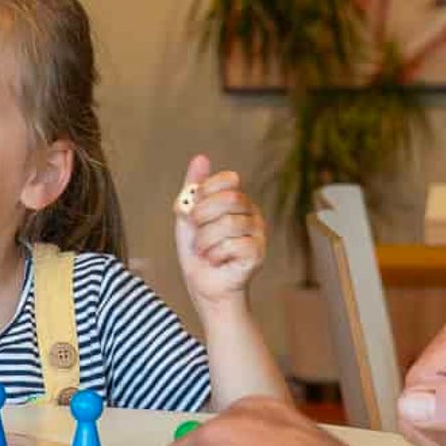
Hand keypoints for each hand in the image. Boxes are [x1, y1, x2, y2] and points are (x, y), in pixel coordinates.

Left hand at [173, 154, 265, 307]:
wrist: (204, 287)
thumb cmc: (198, 252)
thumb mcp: (188, 216)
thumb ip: (192, 188)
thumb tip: (200, 158)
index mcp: (237, 201)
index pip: (229, 179)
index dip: (206, 191)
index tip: (194, 208)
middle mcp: (252, 213)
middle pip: (230, 198)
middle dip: (203, 215)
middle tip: (196, 230)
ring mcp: (258, 233)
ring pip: (229, 224)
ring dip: (206, 240)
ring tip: (203, 250)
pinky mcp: (258, 253)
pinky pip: (234, 245)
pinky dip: (215, 255)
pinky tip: (215, 260)